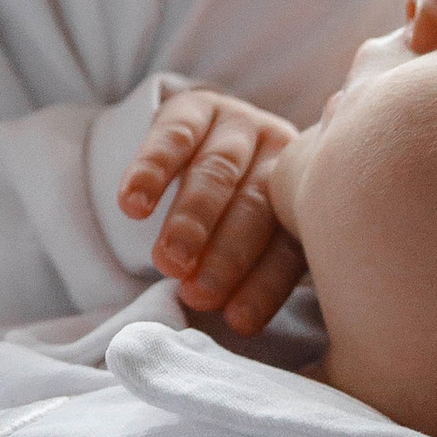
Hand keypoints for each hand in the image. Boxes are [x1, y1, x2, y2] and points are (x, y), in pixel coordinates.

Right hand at [118, 89, 307, 336]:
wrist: (208, 141)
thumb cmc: (236, 214)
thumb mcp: (259, 238)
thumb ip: (259, 271)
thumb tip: (238, 328)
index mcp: (303, 197)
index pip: (287, 246)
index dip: (263, 286)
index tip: (238, 322)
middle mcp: (279, 156)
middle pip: (254, 207)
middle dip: (226, 255)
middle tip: (197, 293)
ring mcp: (239, 126)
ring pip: (218, 173)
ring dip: (191, 220)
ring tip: (167, 261)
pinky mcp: (196, 107)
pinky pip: (174, 137)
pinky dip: (152, 172)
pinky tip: (133, 205)